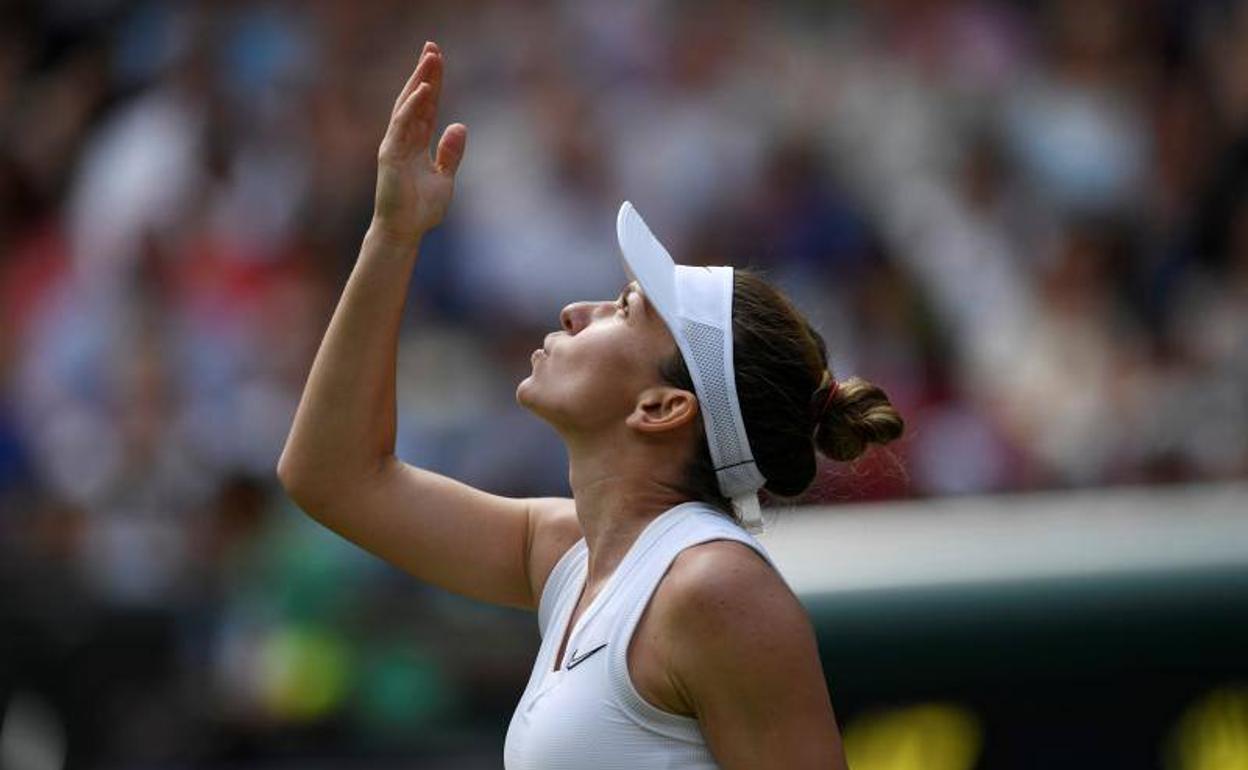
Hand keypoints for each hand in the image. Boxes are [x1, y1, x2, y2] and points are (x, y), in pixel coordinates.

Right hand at [372, 41, 466, 245]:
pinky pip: (402, 125)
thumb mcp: (445, 178)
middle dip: (424, 73)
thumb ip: (451, 153)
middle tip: (432, 47)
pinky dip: (413, 107)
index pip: (428, 107)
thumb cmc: (422, 209)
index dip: (433, 83)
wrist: (405, 231)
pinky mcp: (390, 155)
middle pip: (416, 99)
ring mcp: (395, 145)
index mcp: (418, 143)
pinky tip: (423, 90)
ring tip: (430, 58)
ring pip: (407, 106)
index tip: (438, 60)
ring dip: (419, 81)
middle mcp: (404, 139)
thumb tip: (459, 125)